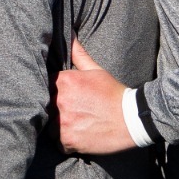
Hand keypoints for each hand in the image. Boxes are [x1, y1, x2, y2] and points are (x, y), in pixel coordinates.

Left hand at [55, 39, 135, 155]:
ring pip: (50, 126)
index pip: (45, 85)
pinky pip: (58, 143)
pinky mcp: (67, 140)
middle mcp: (60, 102)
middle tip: (71, 111)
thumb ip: (79, 55)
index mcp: (64, 82)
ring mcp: (62, 123)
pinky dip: (66, 142)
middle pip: (45, 106)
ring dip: (58, 127)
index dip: (53, 92)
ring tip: (74, 124)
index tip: (63, 96)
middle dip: (55, 109)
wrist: (132, 119)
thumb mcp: (97, 71)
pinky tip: (78, 136)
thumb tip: (70, 36)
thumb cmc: (114, 94)